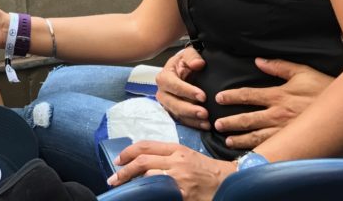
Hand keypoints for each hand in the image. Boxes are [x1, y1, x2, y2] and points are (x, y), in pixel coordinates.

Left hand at [108, 140, 234, 200]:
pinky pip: (160, 192)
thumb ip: (167, 156)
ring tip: (123, 188)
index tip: (118, 160)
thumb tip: (143, 162)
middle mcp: (176, 160)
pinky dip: (148, 193)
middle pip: (142, 161)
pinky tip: (142, 196)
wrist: (229, 181)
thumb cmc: (207, 169)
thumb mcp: (187, 155)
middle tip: (113, 179)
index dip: (128, 152)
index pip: (146, 146)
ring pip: (148, 176)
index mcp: (176, 149)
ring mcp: (179, 177)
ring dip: (132, 182)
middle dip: (124, 170)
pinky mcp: (183, 193)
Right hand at [155, 47, 210, 129]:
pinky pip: (182, 121)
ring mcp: (167, 104)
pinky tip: (205, 125)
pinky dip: (193, 124)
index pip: (173, 85)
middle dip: (189, 109)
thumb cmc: (186, 62)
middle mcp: (162, 92)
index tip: (203, 96)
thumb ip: (193, 57)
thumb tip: (198, 64)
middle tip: (204, 113)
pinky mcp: (174, 112)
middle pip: (173, 103)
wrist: (185, 70)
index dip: (187, 91)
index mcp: (164, 77)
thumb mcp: (189, 54)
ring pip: (177, 114)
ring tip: (206, 122)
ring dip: (192, 119)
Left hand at [212, 58, 333, 149]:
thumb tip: (258, 61)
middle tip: (216, 124)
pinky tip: (252, 154)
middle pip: (248, 119)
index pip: (248, 95)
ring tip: (228, 141)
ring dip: (242, 139)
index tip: (219, 98)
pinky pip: (273, 148)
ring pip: (258, 137)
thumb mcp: (302, 71)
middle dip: (231, 122)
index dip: (232, 96)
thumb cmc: (324, 87)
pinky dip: (260, 151)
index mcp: (278, 95)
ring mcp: (286, 130)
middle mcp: (278, 114)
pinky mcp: (295, 141)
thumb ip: (278, 66)